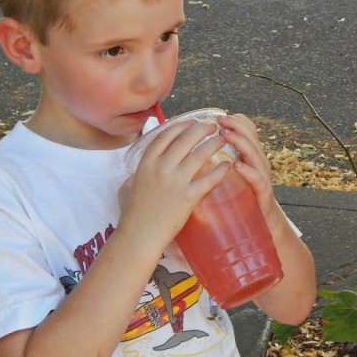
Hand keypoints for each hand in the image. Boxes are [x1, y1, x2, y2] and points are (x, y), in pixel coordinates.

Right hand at [122, 120, 229, 254]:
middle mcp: (161, 167)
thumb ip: (137, 174)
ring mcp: (176, 181)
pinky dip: (221, 169)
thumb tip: (141, 170)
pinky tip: (227, 165)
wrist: (139, 235)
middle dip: (202, 128)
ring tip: (222, 140)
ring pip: (200, 154)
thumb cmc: (133, 214)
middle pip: (186, 138)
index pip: (166, 134)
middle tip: (212, 127)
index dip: (181, 125)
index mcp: (146, 163)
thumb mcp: (129, 186)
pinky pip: (209, 178)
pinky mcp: (189, 196)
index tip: (192, 121)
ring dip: (214, 143)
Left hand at [217, 113, 280, 227]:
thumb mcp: (233, 170)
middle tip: (219, 120)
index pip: (248, 129)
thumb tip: (195, 147)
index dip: (235, 120)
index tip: (217, 115)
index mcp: (250, 153)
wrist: (260, 218)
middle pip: (250, 136)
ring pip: (254, 152)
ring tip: (225, 136)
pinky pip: (257, 178)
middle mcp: (258, 159)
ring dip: (239, 142)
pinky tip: (236, 165)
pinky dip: (247, 170)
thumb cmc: (242, 193)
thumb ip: (222, 157)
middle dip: (235, 125)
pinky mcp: (262, 190)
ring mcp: (261, 173)